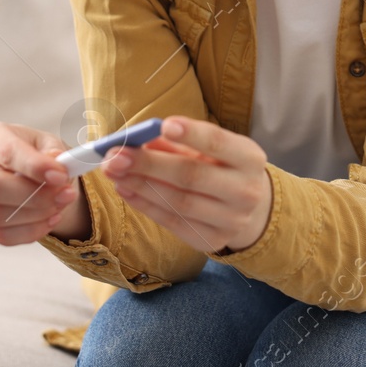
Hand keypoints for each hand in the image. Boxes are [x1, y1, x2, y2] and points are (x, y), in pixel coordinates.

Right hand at [0, 123, 84, 245]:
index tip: (61, 176)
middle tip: (65, 194)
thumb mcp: (50, 143)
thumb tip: (58, 162)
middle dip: (34, 195)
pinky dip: (32, 231)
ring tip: (61, 204)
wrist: (36, 174)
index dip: (34, 166)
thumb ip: (55, 151)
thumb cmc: (39, 153)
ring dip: (36, 214)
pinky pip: (2, 235)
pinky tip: (50, 218)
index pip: (5, 151)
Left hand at [102, 116, 272, 254]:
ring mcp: (231, 221)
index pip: (218, 143)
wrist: (252, 209)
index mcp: (250, 159)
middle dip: (148, 164)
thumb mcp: (212, 150)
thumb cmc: (223, 167)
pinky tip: (125, 189)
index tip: (162, 124)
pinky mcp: (212, 241)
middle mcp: (246, 191)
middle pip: (191, 176)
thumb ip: (179, 144)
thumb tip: (142, 139)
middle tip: (115, 154)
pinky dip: (145, 205)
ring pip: (178, 202)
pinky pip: (173, 222)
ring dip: (140, 185)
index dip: (191, 134)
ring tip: (113, 171)